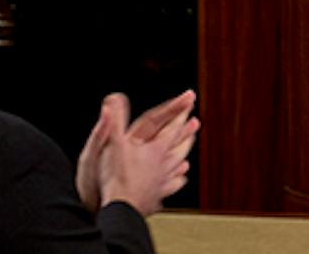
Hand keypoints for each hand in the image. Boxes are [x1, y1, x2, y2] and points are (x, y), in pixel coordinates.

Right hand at [89, 90, 198, 215]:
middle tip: (194, 124)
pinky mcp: (156, 196)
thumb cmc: (117, 178)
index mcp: (156, 150)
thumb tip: (113, 98)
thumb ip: (114, 121)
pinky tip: (180, 180)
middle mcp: (164, 165)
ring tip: (188, 154)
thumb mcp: (113, 145)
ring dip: (183, 156)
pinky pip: (170, 187)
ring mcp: (162, 182)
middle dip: (187, 133)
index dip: (180, 112)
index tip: (190, 99)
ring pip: (178, 165)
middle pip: (180, 146)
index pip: (172, 126)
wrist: (121, 210)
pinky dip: (176, 181)